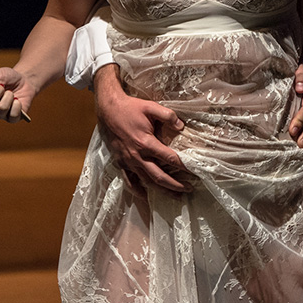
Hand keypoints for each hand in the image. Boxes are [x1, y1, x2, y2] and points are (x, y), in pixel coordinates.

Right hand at [0, 67, 34, 122]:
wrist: (25, 80)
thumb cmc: (8, 77)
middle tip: (3, 86)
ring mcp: (0, 114)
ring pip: (1, 109)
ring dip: (8, 97)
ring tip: (11, 92)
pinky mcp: (12, 118)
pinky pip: (12, 115)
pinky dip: (17, 105)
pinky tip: (18, 100)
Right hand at [93, 68, 189, 192]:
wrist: (108, 109)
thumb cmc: (130, 107)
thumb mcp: (150, 107)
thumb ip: (168, 115)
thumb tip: (181, 126)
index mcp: (146, 143)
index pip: (169, 158)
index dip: (183, 166)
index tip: (194, 171)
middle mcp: (137, 155)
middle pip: (159, 176)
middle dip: (175, 185)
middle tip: (188, 190)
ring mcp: (128, 161)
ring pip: (146, 181)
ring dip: (161, 190)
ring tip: (175, 196)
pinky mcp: (120, 161)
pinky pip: (129, 180)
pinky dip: (137, 190)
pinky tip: (145, 196)